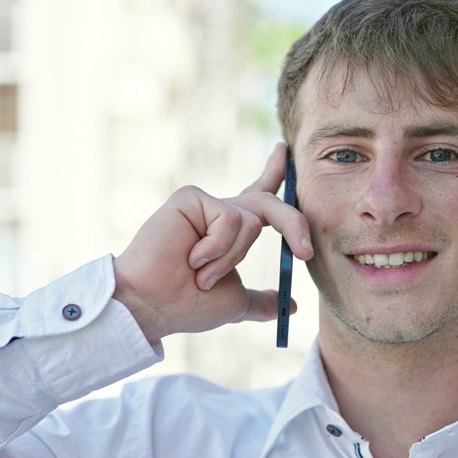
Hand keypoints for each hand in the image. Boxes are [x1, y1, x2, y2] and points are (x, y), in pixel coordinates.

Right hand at [113, 144, 313, 343]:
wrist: (152, 305)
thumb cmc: (186, 304)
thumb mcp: (235, 302)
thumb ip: (262, 300)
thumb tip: (291, 306)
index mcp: (228, 231)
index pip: (258, 195)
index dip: (273, 173)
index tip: (283, 151)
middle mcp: (218, 213)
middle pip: (268, 203)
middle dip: (293, 224)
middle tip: (305, 252)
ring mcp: (204, 204)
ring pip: (251, 223)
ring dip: (231, 259)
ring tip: (201, 275)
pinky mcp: (191, 198)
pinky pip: (230, 220)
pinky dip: (217, 248)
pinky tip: (191, 259)